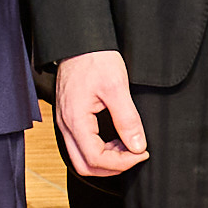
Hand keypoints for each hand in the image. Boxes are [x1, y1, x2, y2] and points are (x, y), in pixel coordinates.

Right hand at [52, 51, 149, 178]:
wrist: (79, 40)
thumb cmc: (94, 58)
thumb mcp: (117, 87)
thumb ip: (128, 119)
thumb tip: (137, 146)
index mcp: (75, 120)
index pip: (96, 158)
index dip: (122, 163)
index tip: (142, 153)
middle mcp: (65, 125)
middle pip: (84, 165)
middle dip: (112, 167)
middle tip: (135, 155)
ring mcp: (65, 122)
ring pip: (81, 157)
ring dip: (105, 159)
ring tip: (127, 146)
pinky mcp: (69, 117)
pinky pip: (81, 144)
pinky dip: (99, 148)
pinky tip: (116, 138)